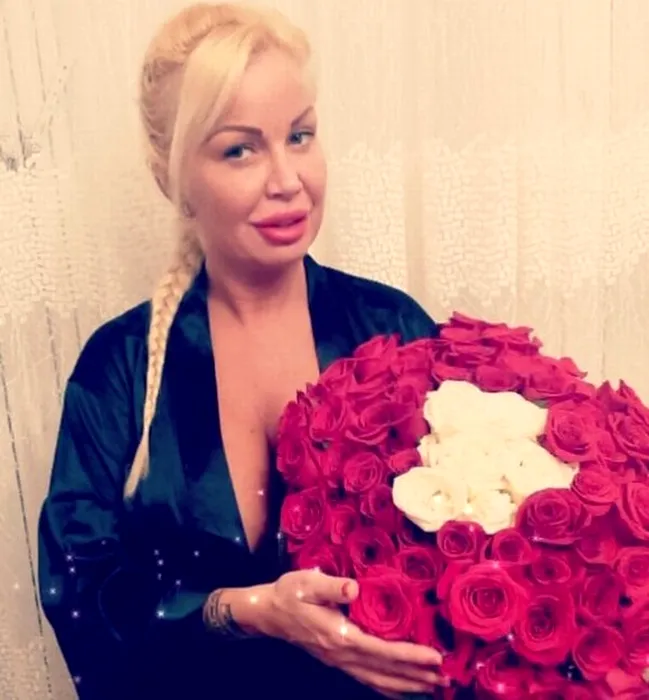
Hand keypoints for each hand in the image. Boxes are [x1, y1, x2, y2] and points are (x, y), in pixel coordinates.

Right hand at [238, 569, 447, 695]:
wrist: (268, 612)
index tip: (435, 657)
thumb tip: (355, 588)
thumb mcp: (308, 583)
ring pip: (379, 681)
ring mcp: (340, 662)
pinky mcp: (337, 661)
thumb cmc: (290, 593)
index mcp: (340, 635)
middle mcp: (343, 655)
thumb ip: (333, 587)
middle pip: (386, 672)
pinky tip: (401, 689)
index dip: (410, 655)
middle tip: (447, 679)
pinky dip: (388, 687)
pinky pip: (368, 679)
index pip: (383, 650)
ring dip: (407, 685)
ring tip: (432, 687)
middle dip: (418, 676)